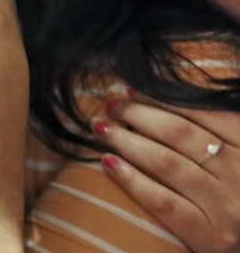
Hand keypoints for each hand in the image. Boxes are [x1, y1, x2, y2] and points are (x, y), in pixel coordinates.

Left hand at [98, 93, 239, 251]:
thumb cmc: (233, 190)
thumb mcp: (233, 155)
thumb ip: (210, 127)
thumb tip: (158, 97)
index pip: (202, 115)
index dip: (161, 100)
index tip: (130, 91)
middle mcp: (239, 173)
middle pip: (180, 135)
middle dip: (138, 115)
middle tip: (110, 105)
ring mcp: (226, 206)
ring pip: (167, 163)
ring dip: (127, 141)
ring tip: (101, 128)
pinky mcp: (210, 235)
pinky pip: (163, 201)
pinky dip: (131, 179)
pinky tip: (108, 162)